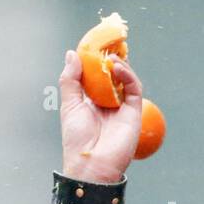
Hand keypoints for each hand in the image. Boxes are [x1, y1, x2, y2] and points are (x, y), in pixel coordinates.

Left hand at [57, 49, 142, 183]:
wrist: (92, 164)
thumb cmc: (77, 139)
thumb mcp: (69, 106)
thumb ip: (70, 80)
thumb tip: (72, 53)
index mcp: (89, 102)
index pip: (94, 75)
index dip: (93, 59)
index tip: (92, 42)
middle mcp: (106, 103)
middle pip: (111, 74)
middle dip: (110, 57)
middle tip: (108, 39)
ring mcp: (121, 106)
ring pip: (124, 78)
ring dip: (119, 63)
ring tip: (110, 54)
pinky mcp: (134, 111)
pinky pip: (134, 87)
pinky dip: (127, 75)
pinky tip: (117, 67)